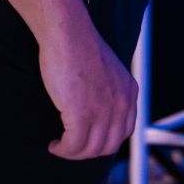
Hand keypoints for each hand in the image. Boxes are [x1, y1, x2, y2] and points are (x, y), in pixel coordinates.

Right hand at [42, 25, 137, 159]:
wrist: (68, 31)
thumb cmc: (79, 46)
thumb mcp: (106, 71)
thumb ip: (108, 91)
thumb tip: (97, 114)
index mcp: (129, 90)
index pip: (124, 131)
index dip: (105, 141)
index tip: (88, 140)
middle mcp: (121, 102)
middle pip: (108, 145)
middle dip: (88, 151)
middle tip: (71, 146)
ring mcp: (103, 109)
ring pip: (90, 150)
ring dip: (73, 153)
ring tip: (60, 146)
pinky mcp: (81, 113)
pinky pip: (73, 146)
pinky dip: (62, 150)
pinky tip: (54, 144)